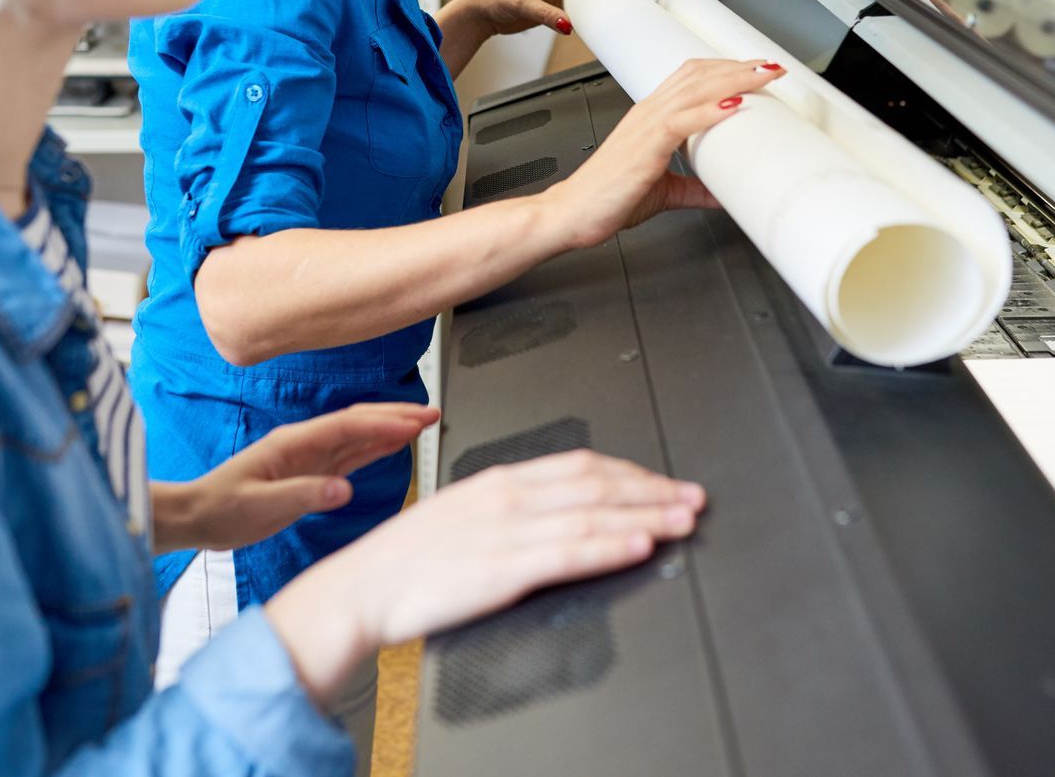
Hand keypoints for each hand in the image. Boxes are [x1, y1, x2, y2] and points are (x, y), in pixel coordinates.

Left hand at [151, 403, 437, 553]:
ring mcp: (308, 457)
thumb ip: (304, 496)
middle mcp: (304, 444)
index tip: (413, 424)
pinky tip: (392, 445)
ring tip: (422, 423)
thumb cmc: (222, 509)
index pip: (347, 426)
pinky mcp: (310, 473)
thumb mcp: (261, 506)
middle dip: (395, 414)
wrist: (198, 517)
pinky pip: (350, 456)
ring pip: (358, 436)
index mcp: (293, 443)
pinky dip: (375, 448)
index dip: (382, 423)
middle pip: (358, 421)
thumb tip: (343, 489)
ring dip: (390, 428)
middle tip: (431, 413)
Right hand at [264, 449, 704, 703]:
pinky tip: (638, 545)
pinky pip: (568, 553)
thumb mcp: (463, 514)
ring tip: (684, 520)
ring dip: (647, 516)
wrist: (361, 588)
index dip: (632, 473)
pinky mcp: (503, 568)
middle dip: (653, 491)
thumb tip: (557, 510)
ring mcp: (507, 530)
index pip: (581, 465)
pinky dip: (608, 546)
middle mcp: (509, 497)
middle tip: (693, 498)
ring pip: (593, 514)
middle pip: (597, 484)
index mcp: (500, 480)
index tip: (665, 483)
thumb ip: (510, 509)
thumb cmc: (406, 560)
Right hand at [537, 57, 782, 248]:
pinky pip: (680, 122)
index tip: (753, 69)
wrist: (573, 213)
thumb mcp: (664, 191)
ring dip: (732, 80)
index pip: (691, 77)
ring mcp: (646, 127)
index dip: (724, 68)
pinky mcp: (645, 148)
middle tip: (770, 66)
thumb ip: (695, 189)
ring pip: (695, 91)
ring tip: (763, 75)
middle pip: (698, 75)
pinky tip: (732, 106)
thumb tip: (725, 196)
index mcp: (650, 116)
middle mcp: (648, 113)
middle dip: (737, 67)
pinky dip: (708, 112)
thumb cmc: (607, 197)